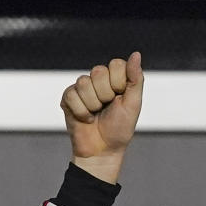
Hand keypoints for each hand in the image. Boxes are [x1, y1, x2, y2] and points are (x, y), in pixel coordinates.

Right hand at [60, 52, 143, 182]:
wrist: (102, 152)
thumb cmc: (119, 130)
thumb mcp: (133, 105)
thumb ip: (135, 79)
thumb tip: (136, 53)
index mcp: (116, 78)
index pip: (116, 65)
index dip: (118, 84)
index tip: (120, 99)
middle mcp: (99, 80)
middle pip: (98, 72)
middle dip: (105, 95)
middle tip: (106, 109)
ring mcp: (82, 88)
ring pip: (84, 83)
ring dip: (92, 105)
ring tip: (96, 114)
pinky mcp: (69, 98)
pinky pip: (72, 94)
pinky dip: (81, 111)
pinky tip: (86, 119)